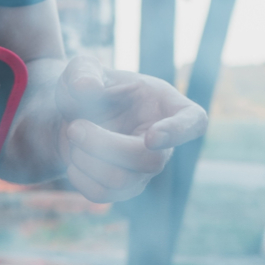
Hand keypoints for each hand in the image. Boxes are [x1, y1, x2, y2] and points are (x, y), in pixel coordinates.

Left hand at [55, 56, 207, 203]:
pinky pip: (102, 195)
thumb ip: (83, 72)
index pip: (193, 122)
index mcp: (167, 105)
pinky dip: (79, 178)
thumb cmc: (88, 88)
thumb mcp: (82, 69)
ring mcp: (144, 170)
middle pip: (150, 162)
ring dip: (86, 160)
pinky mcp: (123, 188)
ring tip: (72, 135)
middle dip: (104, 146)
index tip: (151, 137)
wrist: (71, 116)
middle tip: (74, 127)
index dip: (178, 133)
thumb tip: (86, 88)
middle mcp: (164, 143)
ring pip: (122, 182)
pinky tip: (73, 159)